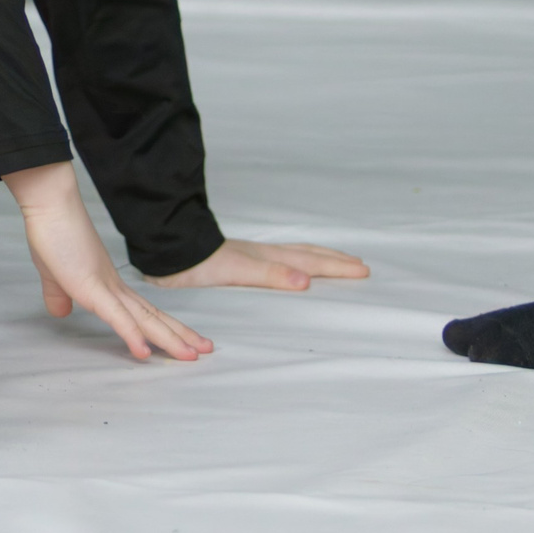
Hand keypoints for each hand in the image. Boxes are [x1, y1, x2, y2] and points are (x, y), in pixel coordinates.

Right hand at [5, 163, 211, 361]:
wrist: (51, 205)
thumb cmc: (52, 234)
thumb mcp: (54, 274)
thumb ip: (59, 295)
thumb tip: (61, 311)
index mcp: (108, 285)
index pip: (143, 311)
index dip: (164, 327)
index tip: (184, 340)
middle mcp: (115, 287)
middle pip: (153, 316)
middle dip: (180, 335)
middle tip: (205, 350)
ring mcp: (107, 287)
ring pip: (144, 319)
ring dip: (168, 339)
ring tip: (190, 355)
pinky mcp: (93, 288)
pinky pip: (117, 317)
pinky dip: (131, 335)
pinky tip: (144, 353)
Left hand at [143, 237, 369, 291]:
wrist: (169, 252)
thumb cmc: (198, 264)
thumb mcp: (238, 271)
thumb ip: (270, 274)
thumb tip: (307, 280)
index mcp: (267, 257)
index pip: (311, 261)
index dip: (337, 267)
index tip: (364, 270)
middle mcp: (263, 254)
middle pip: (307, 254)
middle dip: (335, 260)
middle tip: (361, 265)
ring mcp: (252, 256)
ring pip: (294, 254)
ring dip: (318, 258)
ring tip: (335, 261)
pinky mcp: (239, 262)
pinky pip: (279, 260)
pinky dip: (295, 262)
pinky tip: (290, 269)